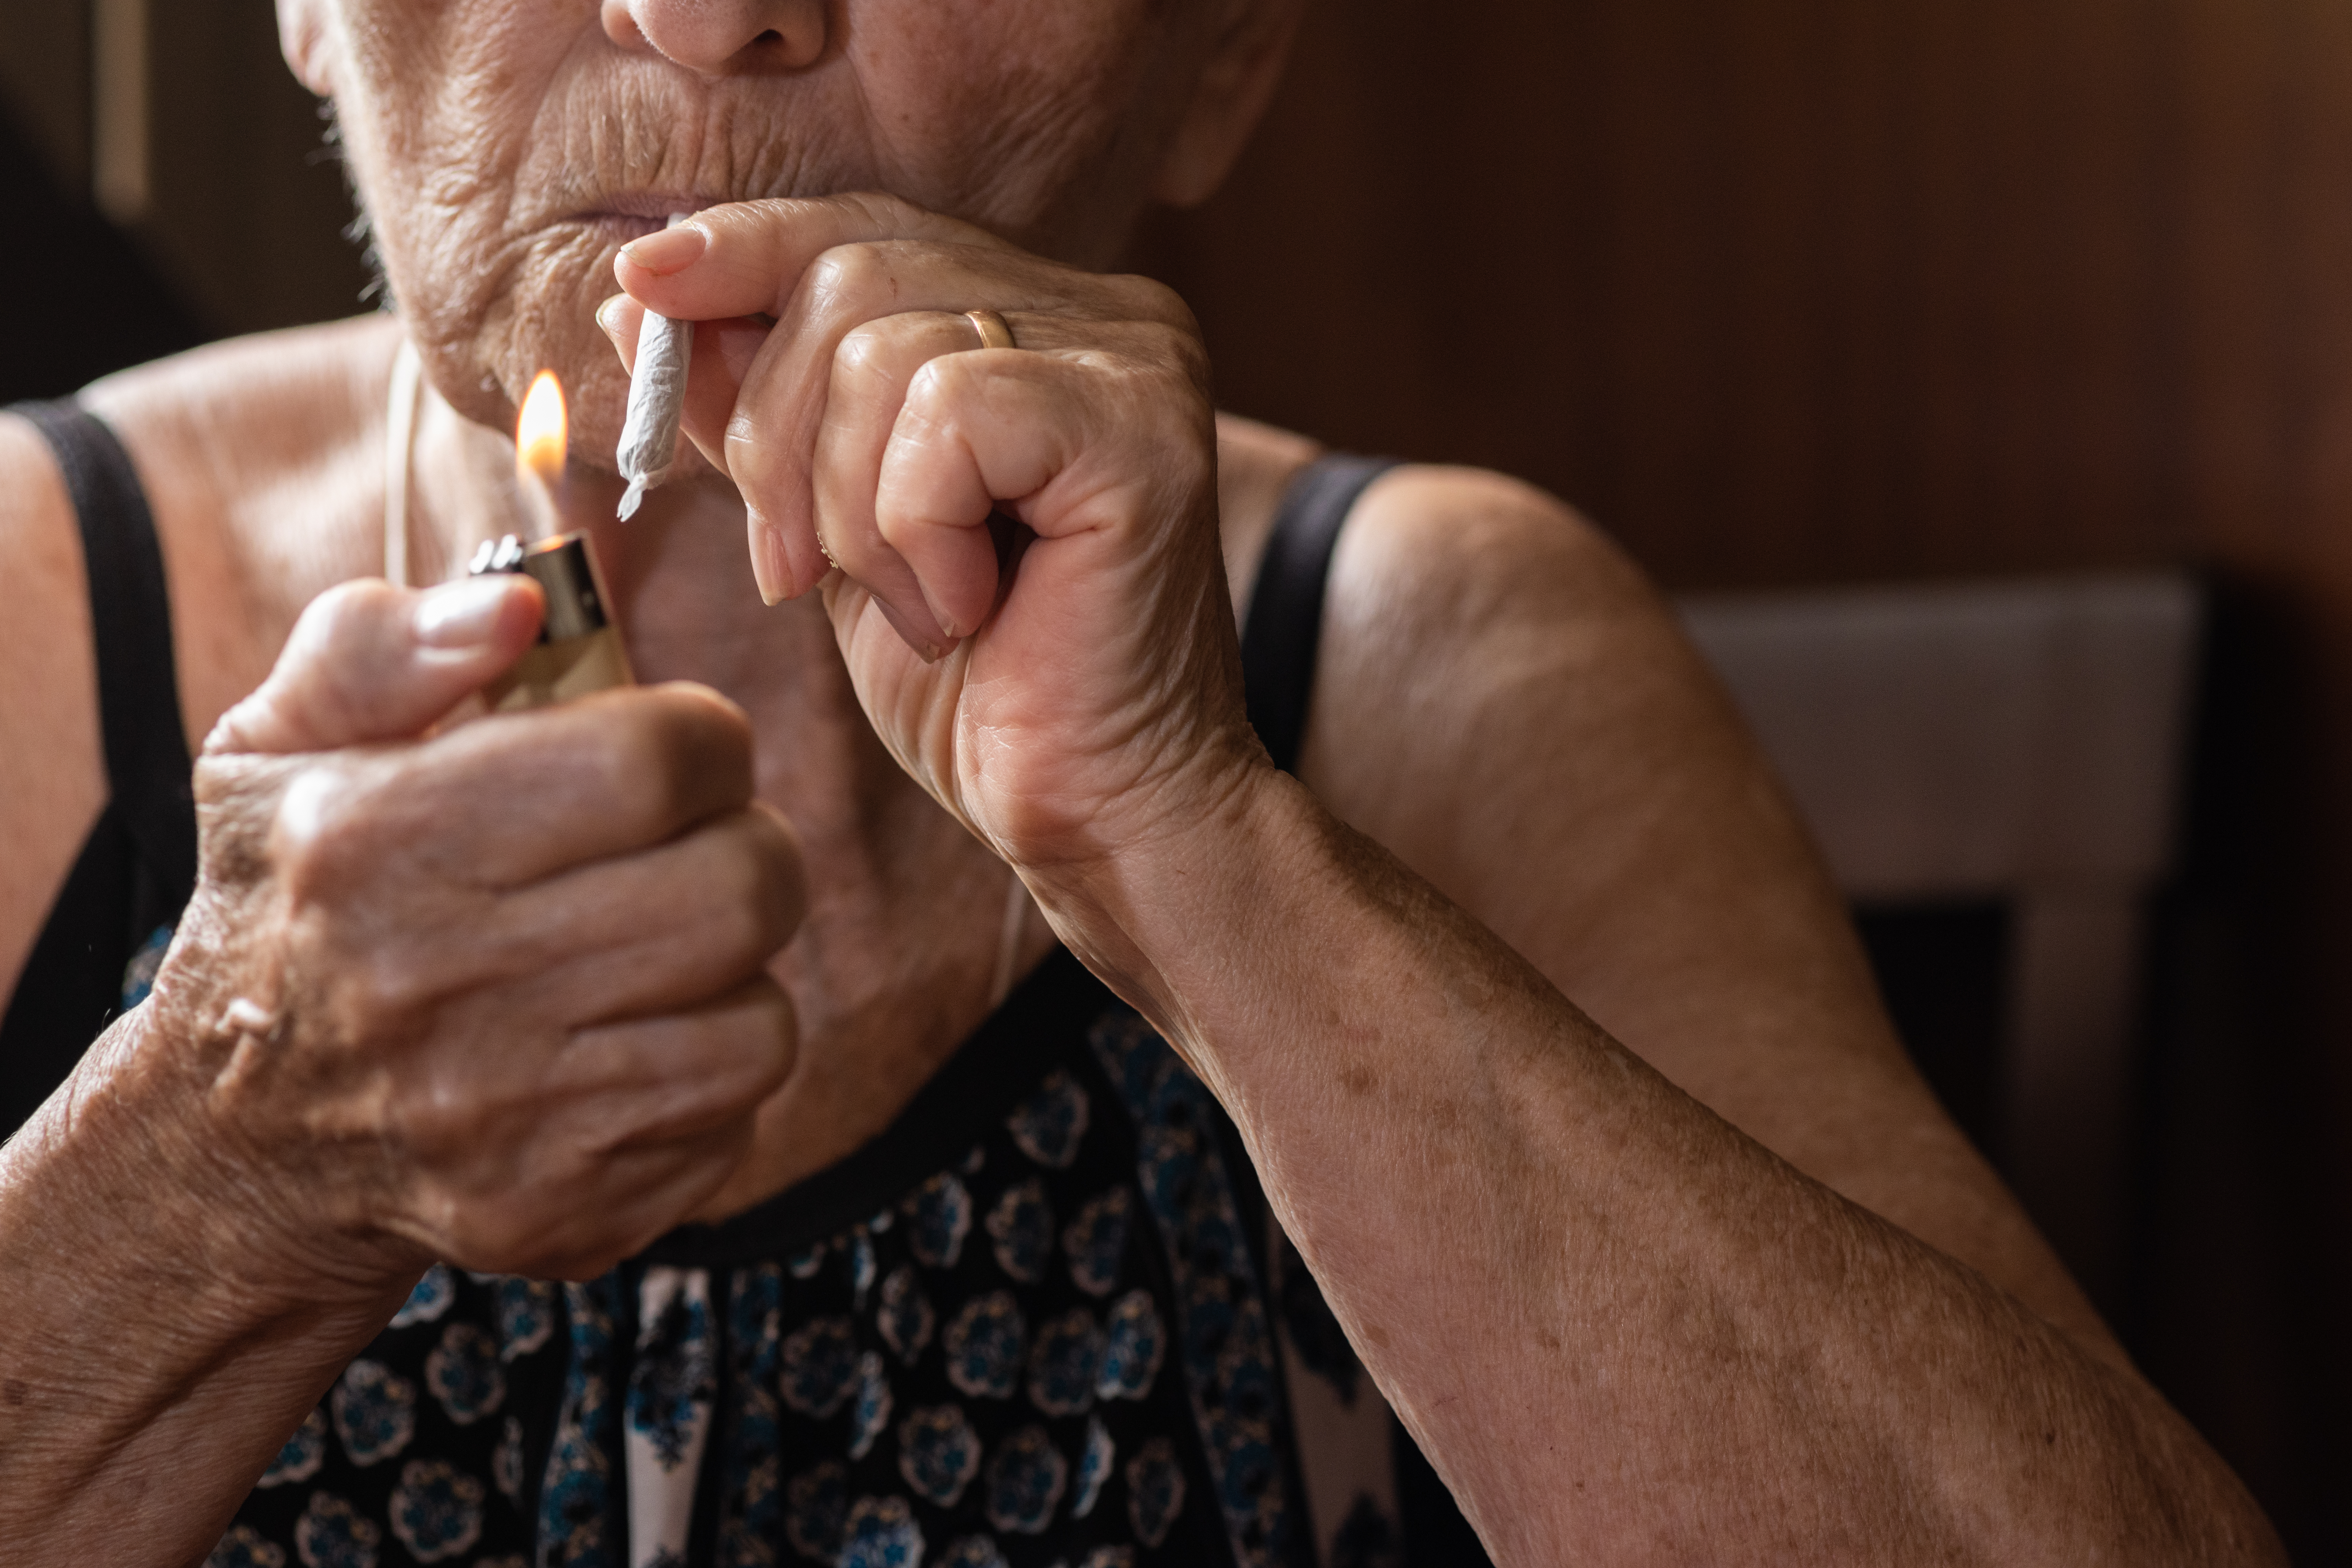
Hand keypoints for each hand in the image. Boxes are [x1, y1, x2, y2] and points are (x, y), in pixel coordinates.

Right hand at [142, 574, 800, 1291]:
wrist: (238, 1137)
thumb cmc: (292, 906)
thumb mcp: (282, 749)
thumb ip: (384, 645)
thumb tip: (520, 604)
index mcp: (377, 844)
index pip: (655, 760)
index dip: (700, 739)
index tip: (673, 752)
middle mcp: (436, 986)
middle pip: (738, 888)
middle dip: (743, 848)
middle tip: (691, 850)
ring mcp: (503, 1118)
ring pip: (759, 1015)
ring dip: (733, 970)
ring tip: (660, 950)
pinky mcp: (557, 1209)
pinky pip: (736, 1116)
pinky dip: (711, 1072)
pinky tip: (634, 1044)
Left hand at [602, 194, 1264, 884]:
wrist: (1101, 818)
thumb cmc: (981, 691)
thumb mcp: (830, 532)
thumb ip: (759, 412)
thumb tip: (644, 295)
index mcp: (1038, 320)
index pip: (861, 229)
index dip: (744, 248)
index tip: (641, 282)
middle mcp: (1104, 313)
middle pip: (854, 274)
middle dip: (777, 435)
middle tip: (796, 573)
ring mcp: (1136, 359)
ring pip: (888, 348)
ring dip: (851, 509)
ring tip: (917, 608)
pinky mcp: (1138, 425)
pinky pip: (949, 414)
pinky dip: (917, 528)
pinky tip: (968, 608)